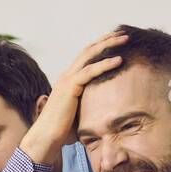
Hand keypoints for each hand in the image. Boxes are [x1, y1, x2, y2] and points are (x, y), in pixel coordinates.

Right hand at [19, 30, 128, 165]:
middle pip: (89, 50)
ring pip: (90, 55)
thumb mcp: (81, 115)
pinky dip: (105, 64)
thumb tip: (108, 114)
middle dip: (106, 39)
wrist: (46, 138)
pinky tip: (119, 59)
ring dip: (108, 45)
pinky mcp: (70, 87)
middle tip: (123, 33)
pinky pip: (90, 71)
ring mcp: (67, 80)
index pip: (86, 57)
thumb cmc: (62, 132)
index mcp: (69, 81)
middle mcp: (67, 76)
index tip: (116, 42)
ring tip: (124, 38)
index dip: (101, 47)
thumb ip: (91, 107)